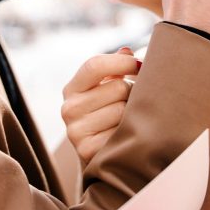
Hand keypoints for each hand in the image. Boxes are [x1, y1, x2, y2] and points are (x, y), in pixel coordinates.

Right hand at [61, 48, 139, 163]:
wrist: (100, 157)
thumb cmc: (108, 114)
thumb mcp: (105, 89)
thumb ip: (116, 68)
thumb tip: (128, 52)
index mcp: (72, 89)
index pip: (95, 65)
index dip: (123, 62)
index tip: (140, 65)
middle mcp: (69, 108)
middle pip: (117, 87)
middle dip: (132, 92)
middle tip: (131, 102)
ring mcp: (76, 131)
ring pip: (122, 110)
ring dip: (133, 113)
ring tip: (128, 119)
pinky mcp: (87, 150)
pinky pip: (122, 132)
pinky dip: (129, 133)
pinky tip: (124, 136)